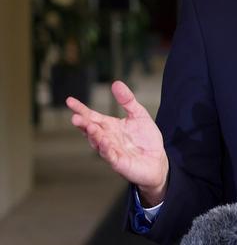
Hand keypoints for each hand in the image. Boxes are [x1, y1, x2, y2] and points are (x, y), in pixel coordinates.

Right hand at [66, 80, 168, 205]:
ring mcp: (111, 151)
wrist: (158, 160)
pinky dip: (106, 149)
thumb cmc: (146, 139)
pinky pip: (110, 156)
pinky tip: (104, 141)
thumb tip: (116, 83)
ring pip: (98, 143)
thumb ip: (127, 100)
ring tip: (88, 126)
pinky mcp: (119, 163)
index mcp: (110, 126)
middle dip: (83, 124)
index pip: (92, 116)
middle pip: (92, 129)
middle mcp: (107, 138)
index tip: (69, 101)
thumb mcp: (139, 114)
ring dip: (93, 135)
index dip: (81, 109)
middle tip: (75, 117)